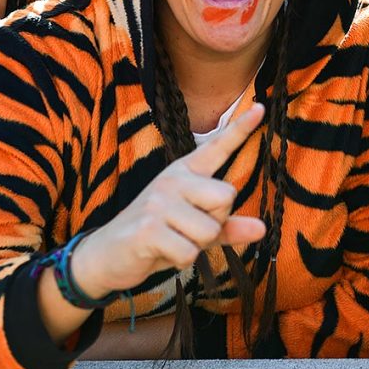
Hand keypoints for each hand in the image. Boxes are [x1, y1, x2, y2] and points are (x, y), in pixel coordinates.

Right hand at [72, 104, 267, 298]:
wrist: (107, 254)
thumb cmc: (157, 236)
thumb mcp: (194, 228)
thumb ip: (227, 227)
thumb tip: (262, 229)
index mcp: (184, 173)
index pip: (217, 147)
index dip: (240, 128)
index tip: (261, 107)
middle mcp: (173, 180)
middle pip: (226, 196)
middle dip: (216, 222)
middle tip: (188, 230)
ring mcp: (158, 202)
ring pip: (210, 229)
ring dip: (197, 246)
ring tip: (173, 241)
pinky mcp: (148, 228)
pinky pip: (190, 250)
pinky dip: (182, 260)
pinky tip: (162, 253)